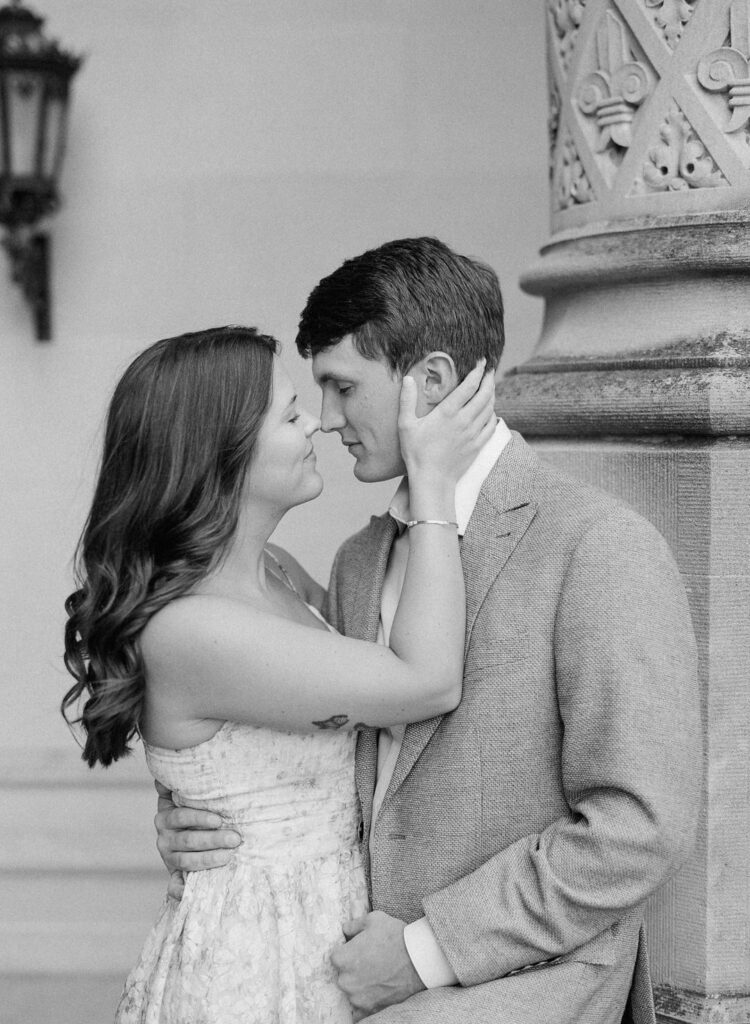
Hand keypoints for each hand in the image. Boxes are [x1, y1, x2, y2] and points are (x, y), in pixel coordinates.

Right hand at [153, 780, 240, 891]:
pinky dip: (180, 890)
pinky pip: (173, 886)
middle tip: (235, 838)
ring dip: (208, 860)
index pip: (180, 816)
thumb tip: (167, 773)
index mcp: (166, 817)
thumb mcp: (184, 794)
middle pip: (187, 840)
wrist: (185, 831)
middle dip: (213, 840)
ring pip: (186, 861)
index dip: (199, 818)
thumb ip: (177, 783)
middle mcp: (164, 838)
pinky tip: (191, 891)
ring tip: (229, 857)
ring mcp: (169, 858)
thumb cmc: (195, 809)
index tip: (219, 819)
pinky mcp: (174, 875)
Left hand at [331, 911, 424, 1019]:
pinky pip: (359, 1009)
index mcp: (342, 958)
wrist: (418, 959)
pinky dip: (365, 1000)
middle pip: (343, 974)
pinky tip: (375, 990)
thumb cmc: (394, 936)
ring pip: (352, 990)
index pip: (336, 955)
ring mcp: (356, 997)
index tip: (359, 949)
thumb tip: (345, 930)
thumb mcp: (373, 919)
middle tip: (370, 961)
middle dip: (353, 968)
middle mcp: (345, 980)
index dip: (348, 950)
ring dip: (359, 984)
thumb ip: (354, 925)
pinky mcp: (369, 1008)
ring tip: (377, 974)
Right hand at [398, 360, 496, 486]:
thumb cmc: (416, 453)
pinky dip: (493, 414)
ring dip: (492, 395)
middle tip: (489, 370)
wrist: (432, 480)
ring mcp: (474, 433)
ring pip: (490, 408)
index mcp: (448, 412)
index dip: (478, 371)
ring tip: (490, 386)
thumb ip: (407, 400)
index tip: (481, 362)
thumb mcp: (406, 425)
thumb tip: (408, 379)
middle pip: (485, 394)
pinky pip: (491, 425)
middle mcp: (465, 420)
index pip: (469, 386)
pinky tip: (490, 411)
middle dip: (489, 379)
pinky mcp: (478, 445)